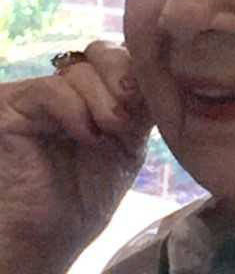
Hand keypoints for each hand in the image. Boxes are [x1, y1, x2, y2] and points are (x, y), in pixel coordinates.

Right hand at [0, 41, 152, 272]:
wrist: (48, 236)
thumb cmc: (87, 195)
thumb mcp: (130, 143)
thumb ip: (143, 106)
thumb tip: (165, 72)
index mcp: (101, 90)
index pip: (125, 55)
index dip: (142, 69)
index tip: (155, 95)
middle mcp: (71, 86)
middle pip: (104, 51)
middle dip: (124, 76)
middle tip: (130, 110)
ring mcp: (42, 93)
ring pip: (81, 70)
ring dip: (103, 100)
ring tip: (108, 131)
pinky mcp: (12, 104)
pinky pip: (51, 89)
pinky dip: (75, 110)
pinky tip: (85, 135)